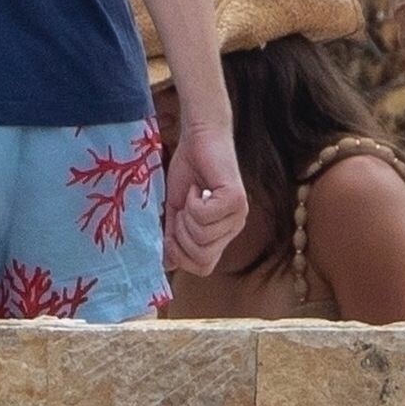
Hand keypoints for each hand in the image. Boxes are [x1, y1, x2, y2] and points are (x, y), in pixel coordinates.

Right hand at [161, 119, 246, 275]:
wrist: (199, 138)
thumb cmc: (189, 171)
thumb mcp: (176, 211)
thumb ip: (172, 238)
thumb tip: (166, 265)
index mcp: (222, 235)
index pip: (203, 267)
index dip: (181, 254)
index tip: (174, 227)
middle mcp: (234, 228)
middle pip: (202, 257)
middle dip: (181, 235)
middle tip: (183, 208)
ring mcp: (238, 215)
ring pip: (202, 237)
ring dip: (187, 215)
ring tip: (192, 194)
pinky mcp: (235, 199)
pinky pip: (204, 216)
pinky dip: (192, 201)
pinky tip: (198, 186)